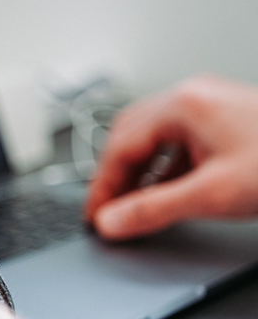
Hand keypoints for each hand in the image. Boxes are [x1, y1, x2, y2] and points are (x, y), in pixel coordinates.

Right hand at [85, 74, 257, 239]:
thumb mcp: (214, 194)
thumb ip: (154, 210)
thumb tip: (113, 221)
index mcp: (183, 105)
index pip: (121, 147)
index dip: (102, 186)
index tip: (94, 215)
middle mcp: (192, 97)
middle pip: (131, 136)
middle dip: (115, 175)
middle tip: (107, 210)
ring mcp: (209, 105)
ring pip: (154, 138)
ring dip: (139, 172)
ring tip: (132, 205)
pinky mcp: (224, 119)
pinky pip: (179, 141)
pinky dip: (165, 167)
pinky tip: (166, 190)